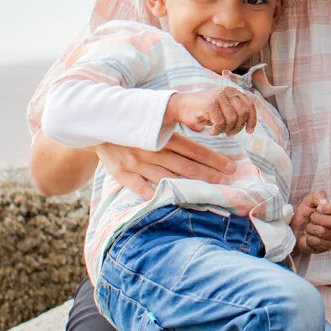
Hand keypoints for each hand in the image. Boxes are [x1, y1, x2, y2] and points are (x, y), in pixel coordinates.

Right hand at [93, 133, 235, 197]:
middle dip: (209, 174)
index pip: (194, 150)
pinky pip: (142, 188)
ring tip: (207, 193)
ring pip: (168, 178)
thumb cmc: (135, 131)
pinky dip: (156, 194)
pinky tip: (171, 201)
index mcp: (163, 138)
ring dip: (188, 187)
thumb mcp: (155, 128)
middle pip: (186, 166)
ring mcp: (138, 164)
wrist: (100, 130)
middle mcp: (153, 151)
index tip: (230, 167)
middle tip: (226, 181)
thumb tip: (202, 142)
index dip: (214, 159)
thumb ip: (176, 138)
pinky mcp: (123, 174)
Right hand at [167, 87, 258, 136]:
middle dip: (238, 127)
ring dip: (225, 130)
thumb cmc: (203, 111)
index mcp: (232, 91)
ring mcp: (219, 96)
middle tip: (229, 134)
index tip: (249, 131)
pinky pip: (220, 123)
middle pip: (243, 113)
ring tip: (217, 130)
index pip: (249, 105)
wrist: (181, 106)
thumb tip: (250, 124)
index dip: (252, 119)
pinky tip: (211, 131)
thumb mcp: (223, 109)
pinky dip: (216, 131)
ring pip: (232, 119)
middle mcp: (227, 91)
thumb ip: (236, 111)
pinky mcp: (210, 104)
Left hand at [292, 190, 330, 252]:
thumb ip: (318, 196)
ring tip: (309, 227)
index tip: (318, 208)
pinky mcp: (329, 246)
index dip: (329, 208)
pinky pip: (319, 243)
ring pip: (324, 232)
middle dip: (317, 219)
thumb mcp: (309, 200)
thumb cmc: (305, 214)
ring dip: (311, 229)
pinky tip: (309, 236)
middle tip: (311, 218)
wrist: (295, 230)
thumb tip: (324, 202)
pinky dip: (310, 238)